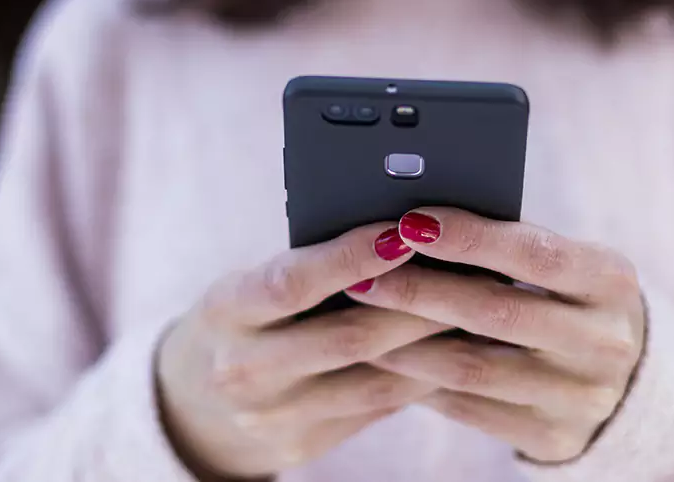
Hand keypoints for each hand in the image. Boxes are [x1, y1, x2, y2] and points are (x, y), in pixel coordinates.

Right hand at [156, 224, 450, 479]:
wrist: (194, 405)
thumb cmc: (244, 319)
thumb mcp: (249, 285)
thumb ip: (307, 264)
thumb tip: (398, 230)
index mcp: (226, 310)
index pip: (292, 281)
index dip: (351, 257)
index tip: (404, 231)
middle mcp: (244, 368)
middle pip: (347, 337)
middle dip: (416, 303)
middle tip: (471, 272)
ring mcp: (274, 415)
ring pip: (375, 379)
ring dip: (433, 344)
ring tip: (478, 310)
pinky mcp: (303, 442)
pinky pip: (378, 407)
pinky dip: (422, 377)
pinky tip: (455, 349)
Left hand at [346, 208, 645, 463]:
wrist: (626, 385)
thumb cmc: (571, 302)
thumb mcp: (569, 269)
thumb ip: (511, 246)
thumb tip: (416, 224)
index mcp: (610, 281)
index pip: (535, 253)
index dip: (469, 238)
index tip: (410, 222)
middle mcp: (604, 340)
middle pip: (496, 312)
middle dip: (421, 291)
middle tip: (364, 276)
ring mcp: (580, 396)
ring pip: (472, 367)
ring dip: (405, 342)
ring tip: (359, 321)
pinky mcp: (552, 437)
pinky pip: (469, 408)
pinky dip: (421, 382)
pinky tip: (386, 360)